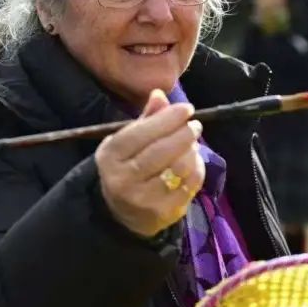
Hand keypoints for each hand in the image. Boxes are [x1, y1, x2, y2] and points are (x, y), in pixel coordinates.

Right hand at [95, 89, 205, 238]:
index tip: (187, 109)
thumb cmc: (127, 167)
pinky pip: (189, 186)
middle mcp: (122, 179)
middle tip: (195, 125)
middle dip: (184, 134)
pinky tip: (194, 162)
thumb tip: (160, 93)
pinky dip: (197, 169)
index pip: (141, 133)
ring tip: (193, 144)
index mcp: (110, 156)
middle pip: (161, 151)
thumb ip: (146, 119)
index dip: (167, 119)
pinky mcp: (163, 213)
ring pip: (178, 168)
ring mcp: (143, 199)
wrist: (121, 213)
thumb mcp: (127, 142)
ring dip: (192, 151)